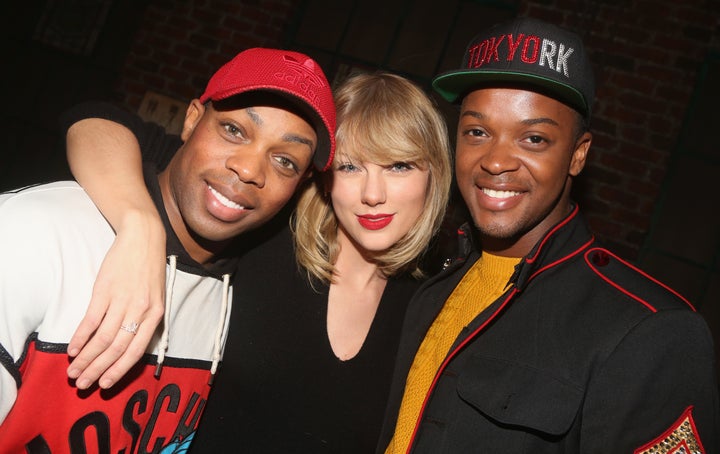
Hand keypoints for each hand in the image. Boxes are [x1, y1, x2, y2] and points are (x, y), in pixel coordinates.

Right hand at [67, 212, 165, 388]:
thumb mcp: (157, 296)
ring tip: (74, 371)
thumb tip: (130, 346)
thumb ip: (146, 320)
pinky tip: (73, 348)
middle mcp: (140, 310)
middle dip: (99, 369)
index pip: (137, 350)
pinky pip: (92, 319)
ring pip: (103, 338)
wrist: (143, 237)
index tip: (105, 384)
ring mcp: (122, 300)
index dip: (120, 369)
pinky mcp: (105, 289)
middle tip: (83, 384)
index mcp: (156, 314)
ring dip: (86, 358)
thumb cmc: (149, 269)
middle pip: (118, 348)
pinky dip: (81, 337)